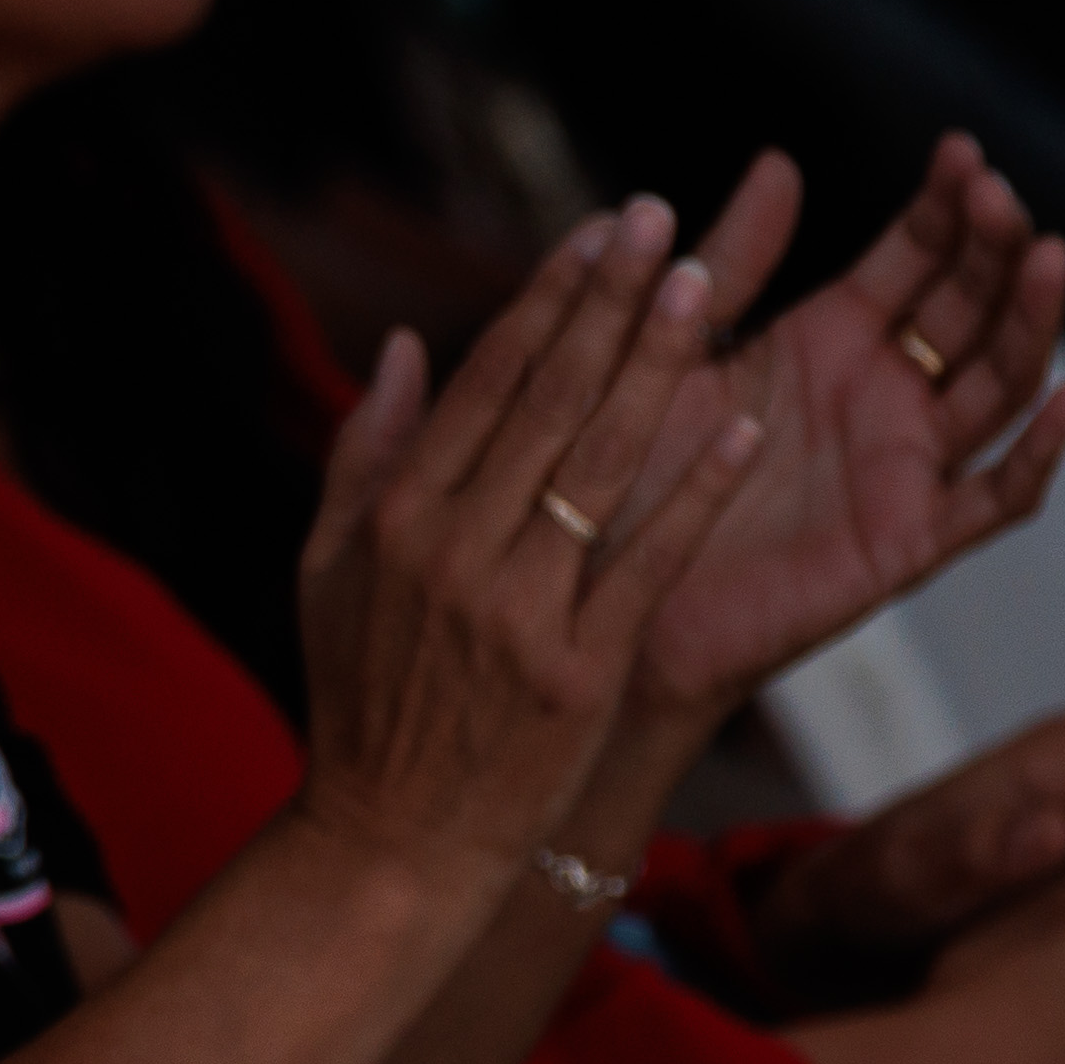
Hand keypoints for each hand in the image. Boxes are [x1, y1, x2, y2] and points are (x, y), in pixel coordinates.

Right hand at [292, 197, 769, 887]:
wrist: (388, 843)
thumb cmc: (363, 702)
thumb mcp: (325, 571)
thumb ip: (363, 452)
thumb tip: (402, 341)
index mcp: (393, 515)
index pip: (483, 379)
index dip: (548, 297)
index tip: (597, 230)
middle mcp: (452, 549)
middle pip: (547, 400)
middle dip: (610, 301)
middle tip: (661, 221)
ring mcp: (517, 610)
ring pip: (600, 462)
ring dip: (658, 365)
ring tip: (707, 285)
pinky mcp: (578, 670)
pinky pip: (648, 561)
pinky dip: (693, 491)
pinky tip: (739, 425)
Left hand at [633, 141, 1064, 710]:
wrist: (601, 589)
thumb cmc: (630, 469)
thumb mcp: (677, 348)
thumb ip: (731, 264)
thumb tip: (779, 162)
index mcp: (832, 338)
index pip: (916, 257)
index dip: (945, 207)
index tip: (961, 151)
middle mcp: (882, 395)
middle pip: (971, 309)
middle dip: (993, 249)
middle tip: (998, 196)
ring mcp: (904, 465)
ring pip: (999, 385)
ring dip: (1030, 323)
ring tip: (1045, 256)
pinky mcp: (907, 538)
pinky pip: (995, 498)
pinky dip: (1040, 454)